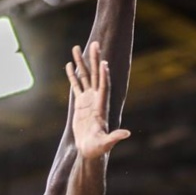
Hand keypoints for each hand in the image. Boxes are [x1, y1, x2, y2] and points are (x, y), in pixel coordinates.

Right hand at [66, 41, 130, 159]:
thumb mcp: (106, 143)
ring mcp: (88, 100)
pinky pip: (76, 86)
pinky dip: (72, 75)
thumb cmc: (98, 148)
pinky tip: (69, 64)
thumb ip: (115, 138)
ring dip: (82, 63)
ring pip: (85, 77)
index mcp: (101, 107)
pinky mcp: (80, 104)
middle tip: (95, 44)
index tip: (103, 62)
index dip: (104, 76)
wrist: (90, 150)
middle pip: (96, 76)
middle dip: (95, 60)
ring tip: (76, 47)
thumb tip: (127, 134)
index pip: (104, 87)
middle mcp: (96, 100)